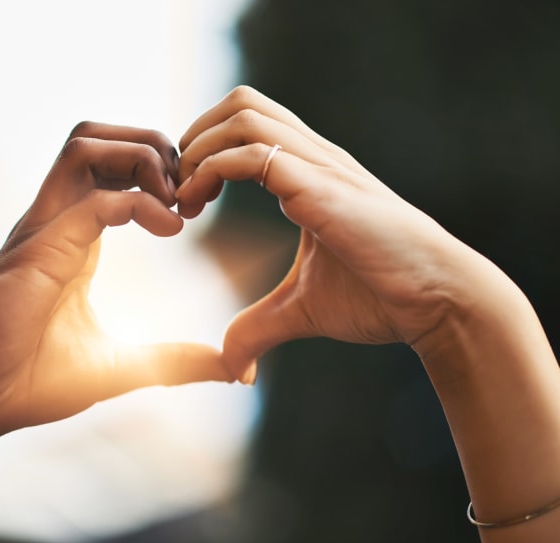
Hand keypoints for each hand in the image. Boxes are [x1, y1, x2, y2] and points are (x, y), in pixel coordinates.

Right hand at [0, 122, 231, 446]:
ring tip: (176, 203)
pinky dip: (138, 202)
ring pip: (86, 143)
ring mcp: (42, 230)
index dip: (161, 173)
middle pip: (99, 136)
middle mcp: (54, 221)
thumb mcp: (120, 369)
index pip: (112, 168)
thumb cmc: (26, 384)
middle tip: (190, 194)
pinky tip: (171, 230)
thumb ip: (175, 363)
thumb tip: (233, 371)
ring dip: (143, 158)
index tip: (196, 210)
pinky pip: (91, 198)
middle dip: (156, 147)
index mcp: (72, 238)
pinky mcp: (37, 252)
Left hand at [177, 86, 500, 380]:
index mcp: (311, 172)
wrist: (438, 300)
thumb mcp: (302, 309)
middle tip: (177, 189)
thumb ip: (259, 326)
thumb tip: (231, 366)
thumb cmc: (380, 297)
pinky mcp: (321, 187)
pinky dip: (211, 171)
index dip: (206, 148)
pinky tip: (198, 208)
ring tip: (184, 199)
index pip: (248, 124)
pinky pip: (253, 154)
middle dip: (196, 136)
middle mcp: (314, 157)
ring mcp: (320, 166)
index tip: (187, 199)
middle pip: (241, 102)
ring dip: (199, 150)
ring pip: (243, 114)